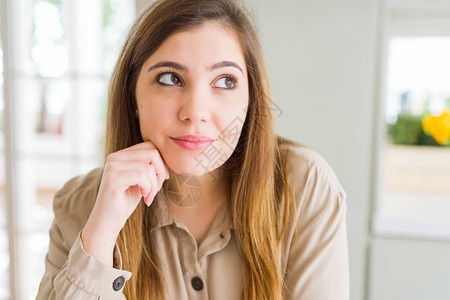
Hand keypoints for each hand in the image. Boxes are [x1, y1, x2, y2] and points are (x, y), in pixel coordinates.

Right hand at [81, 141, 168, 265]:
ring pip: (148, 167)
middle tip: (157, 189)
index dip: (161, 163)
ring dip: (154, 185)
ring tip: (149, 196)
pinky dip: (149, 188)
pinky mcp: (112, 178)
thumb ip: (149, 166)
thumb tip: (169, 157)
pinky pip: (141, 176)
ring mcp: (112, 167)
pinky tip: (145, 198)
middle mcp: (114, 157)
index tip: (161, 180)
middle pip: (152, 152)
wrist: (108, 222)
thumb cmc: (125, 201)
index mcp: (121, 155)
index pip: (150, 146)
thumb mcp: (140, 180)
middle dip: (160, 172)